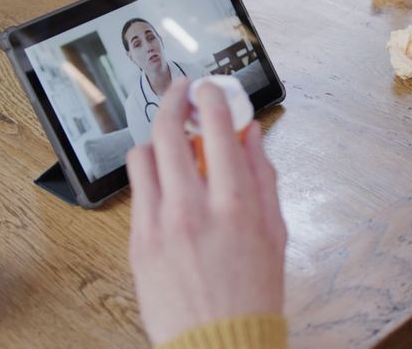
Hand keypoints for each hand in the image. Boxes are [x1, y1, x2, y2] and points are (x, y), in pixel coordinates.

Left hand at [127, 79, 287, 344]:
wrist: (217, 343)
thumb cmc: (252, 294)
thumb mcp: (275, 232)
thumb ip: (264, 177)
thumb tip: (252, 136)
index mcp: (235, 204)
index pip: (217, 128)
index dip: (212, 97)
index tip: (211, 88)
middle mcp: (192, 208)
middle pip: (169, 130)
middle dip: (175, 99)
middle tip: (182, 91)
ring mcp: (159, 224)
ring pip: (143, 154)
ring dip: (158, 138)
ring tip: (172, 140)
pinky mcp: (137, 241)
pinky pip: (136, 189)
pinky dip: (150, 174)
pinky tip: (165, 178)